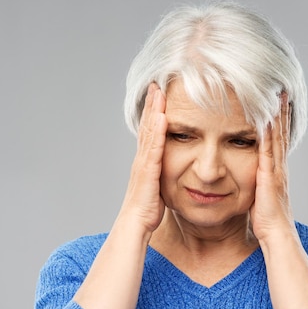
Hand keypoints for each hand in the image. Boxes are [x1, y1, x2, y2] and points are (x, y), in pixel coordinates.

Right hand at [119, 83, 167, 232]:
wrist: (135, 224)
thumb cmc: (147, 210)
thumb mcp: (157, 187)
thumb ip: (162, 174)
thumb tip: (172, 169)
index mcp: (146, 161)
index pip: (149, 131)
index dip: (153, 112)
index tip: (159, 94)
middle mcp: (142, 158)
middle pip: (147, 125)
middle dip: (152, 104)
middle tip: (156, 83)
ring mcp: (143, 163)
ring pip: (149, 131)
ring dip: (153, 111)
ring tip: (158, 91)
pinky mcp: (148, 171)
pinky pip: (154, 148)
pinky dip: (157, 131)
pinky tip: (162, 117)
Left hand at [250, 92, 295, 241]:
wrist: (276, 234)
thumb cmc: (266, 220)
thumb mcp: (260, 196)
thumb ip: (257, 183)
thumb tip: (251, 177)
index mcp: (275, 169)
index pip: (277, 139)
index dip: (278, 120)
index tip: (277, 102)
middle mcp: (279, 165)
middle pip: (280, 132)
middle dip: (281, 110)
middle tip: (282, 90)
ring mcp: (276, 169)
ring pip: (277, 136)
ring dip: (277, 115)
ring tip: (278, 95)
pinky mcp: (270, 175)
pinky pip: (268, 149)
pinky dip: (269, 132)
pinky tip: (267, 117)